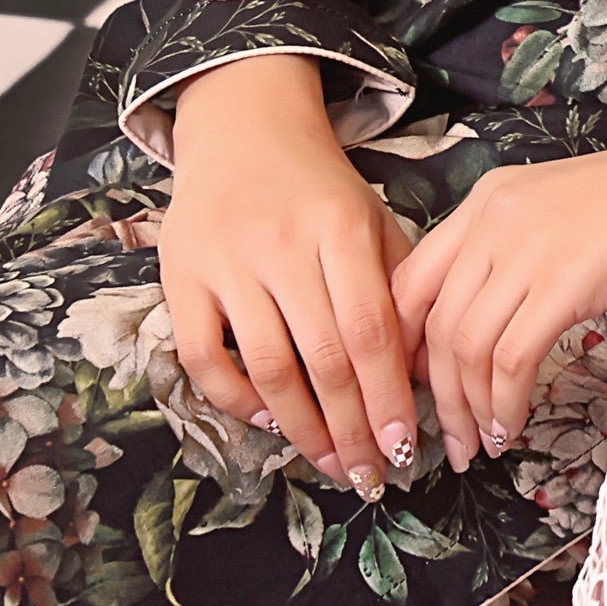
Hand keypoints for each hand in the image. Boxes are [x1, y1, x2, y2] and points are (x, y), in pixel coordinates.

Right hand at [158, 54, 418, 495]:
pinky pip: (203, 357)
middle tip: (371, 475)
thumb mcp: (373, 220)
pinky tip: (267, 421)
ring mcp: (227, 263)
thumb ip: (399, 287)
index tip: (406, 446)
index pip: (371, 329)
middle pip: (323, 357)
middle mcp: (284, 246)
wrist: (244, 130)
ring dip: (301, 428)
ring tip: (331, 463)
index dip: (388, 394)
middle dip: (352, 427)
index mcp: (342, 228)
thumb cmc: (322, 190)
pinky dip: (234, 398)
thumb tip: (425, 372)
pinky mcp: (181, 279)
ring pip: (267, 366)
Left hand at [395, 81, 606, 469]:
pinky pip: (512, 359)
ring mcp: (530, 247)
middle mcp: (495, 219)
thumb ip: (516, 257)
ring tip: (483, 446)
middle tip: (449, 441)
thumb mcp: (563, 218)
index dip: (403, 349)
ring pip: (465, 348)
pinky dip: (506, 405)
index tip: (418, 394)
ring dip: (468, 411)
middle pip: (431, 324)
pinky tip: (515, 427)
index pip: (409, 283)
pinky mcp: (569, 278)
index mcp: (488, 201)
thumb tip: (485, 331)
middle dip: (434, 397)